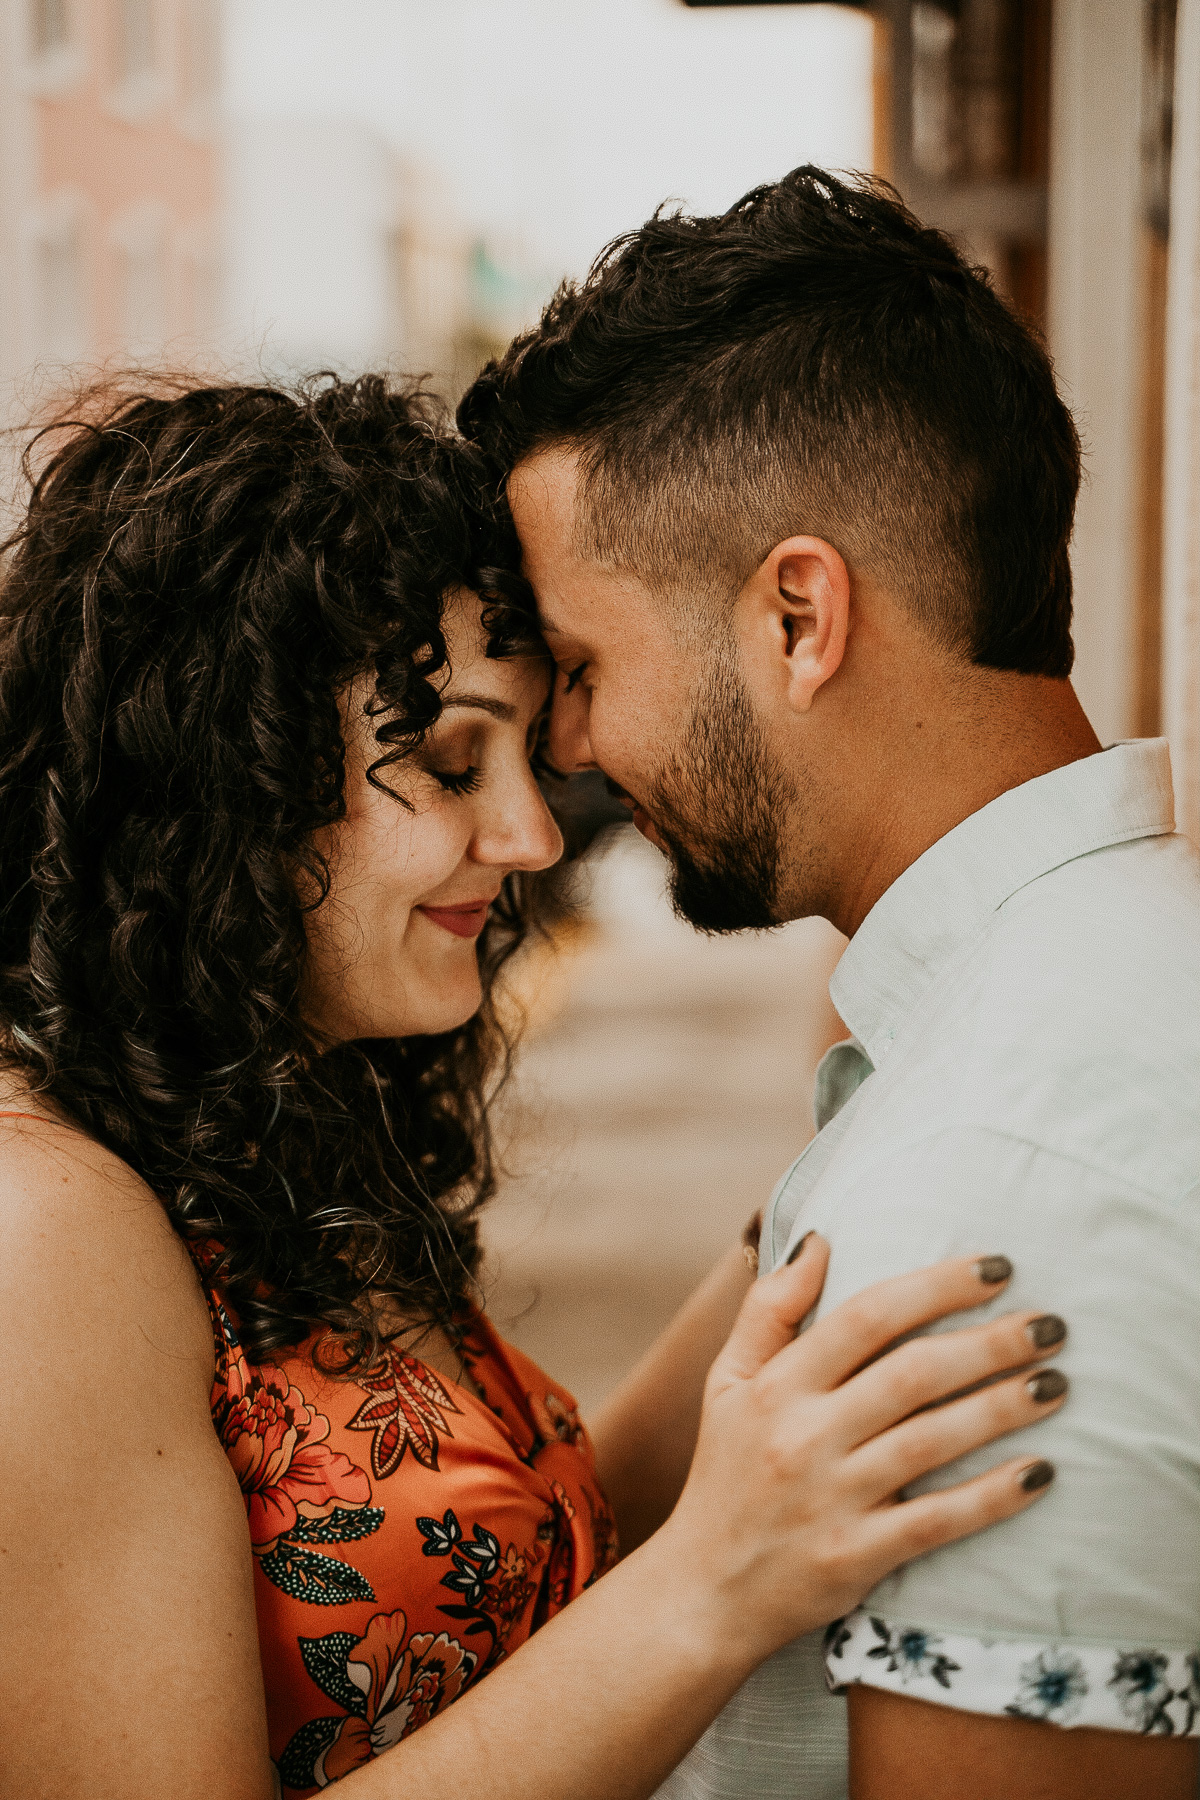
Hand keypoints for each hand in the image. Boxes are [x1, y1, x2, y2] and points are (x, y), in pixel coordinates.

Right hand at [663, 1236, 1064, 1663]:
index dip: (936, 1286)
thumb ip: (769, 1308)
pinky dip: (992, 1496)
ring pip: (932, 1441)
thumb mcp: (727, 1382)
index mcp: (777, 1386)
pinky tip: (1041, 1472)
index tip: (997, 1267)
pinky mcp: (856, 1558)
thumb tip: (821, 1240)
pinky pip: (938, 1521)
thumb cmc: (726, 1473)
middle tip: (1050, 1324)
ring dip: (1002, 1408)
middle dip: (990, 1344)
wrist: (706, 1591)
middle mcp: (804, 1436)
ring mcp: (832, 1499)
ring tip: (1057, 1383)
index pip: (866, 1318)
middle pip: (912, 1375)